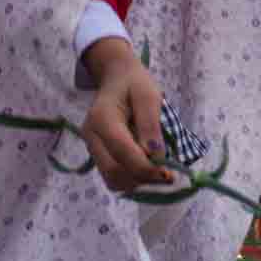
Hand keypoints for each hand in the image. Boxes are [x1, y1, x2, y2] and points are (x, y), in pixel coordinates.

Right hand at [82, 38, 172, 192]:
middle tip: (168, 175)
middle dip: (142, 179)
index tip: (169, 174)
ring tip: (159, 171)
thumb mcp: (149, 95)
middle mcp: (91, 136)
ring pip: (112, 179)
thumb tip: (156, 158)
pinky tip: (147, 169)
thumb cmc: (135, 83)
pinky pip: (113, 176)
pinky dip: (132, 179)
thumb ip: (151, 126)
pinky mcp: (98, 155)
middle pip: (114, 172)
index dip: (146, 168)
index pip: (122, 152)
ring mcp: (92, 147)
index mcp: (102, 118)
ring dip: (138, 182)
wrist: (117, 78)